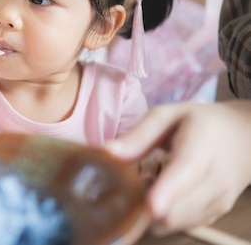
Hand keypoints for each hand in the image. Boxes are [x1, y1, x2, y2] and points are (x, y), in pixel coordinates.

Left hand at [106, 100, 250, 234]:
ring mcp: (218, 200)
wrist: (242, 138)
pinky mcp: (215, 214)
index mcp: (201, 145)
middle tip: (140, 178)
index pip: (185, 172)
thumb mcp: (167, 116)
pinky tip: (164, 195)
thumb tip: (105, 152)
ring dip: (153, 211)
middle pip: (176, 208)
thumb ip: (138, 136)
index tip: (149, 205)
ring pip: (175, 222)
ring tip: (153, 182)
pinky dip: (165, 216)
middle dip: (144, 202)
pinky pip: (181, 226)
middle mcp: (216, 178)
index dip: (166, 191)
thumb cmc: (199, 123)